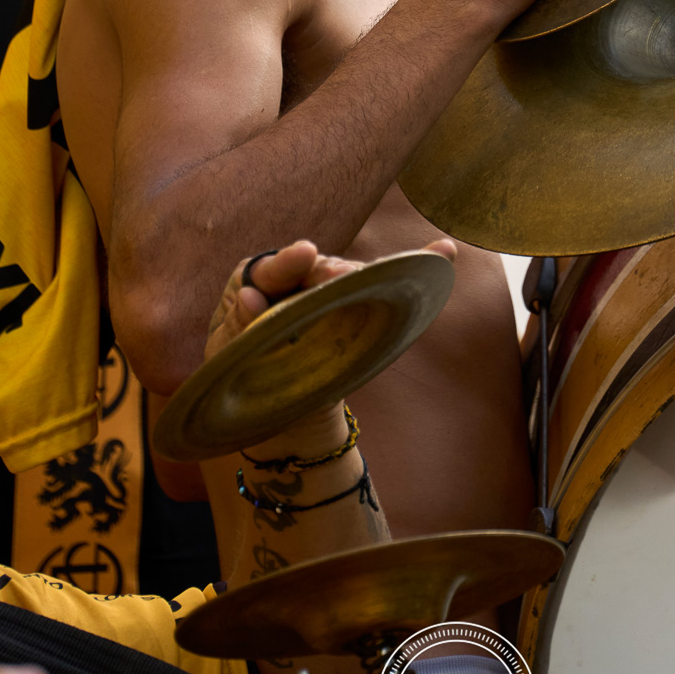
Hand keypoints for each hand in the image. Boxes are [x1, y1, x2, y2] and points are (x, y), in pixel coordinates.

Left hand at [206, 237, 456, 357]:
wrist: (280, 421)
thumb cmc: (241, 379)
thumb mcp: (229, 357)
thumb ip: (238, 327)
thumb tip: (248, 297)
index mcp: (258, 283)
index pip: (272, 268)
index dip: (289, 261)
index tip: (307, 252)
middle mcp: (297, 280)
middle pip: (316, 269)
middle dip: (329, 271)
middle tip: (338, 276)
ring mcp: (331, 295)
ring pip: (349, 279)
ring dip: (359, 278)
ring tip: (371, 276)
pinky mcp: (359, 313)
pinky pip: (384, 288)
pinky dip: (418, 265)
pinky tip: (445, 251)